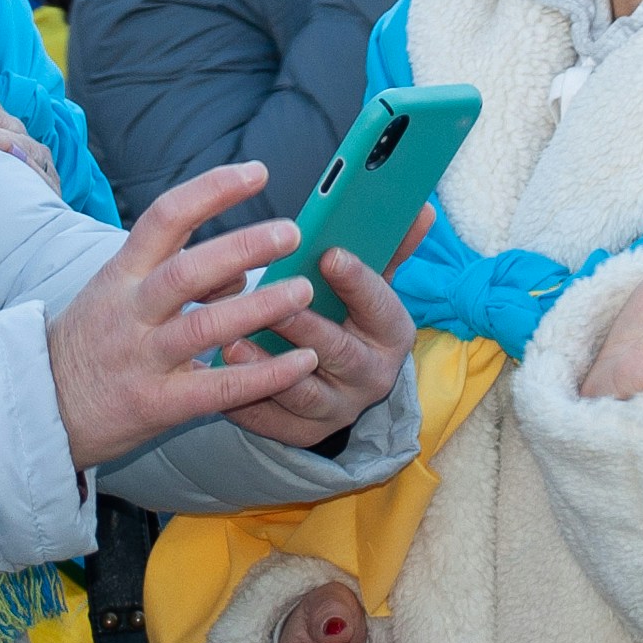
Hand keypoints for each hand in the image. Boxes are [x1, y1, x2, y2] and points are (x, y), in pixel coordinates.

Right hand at [46, 163, 332, 467]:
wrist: (40, 406)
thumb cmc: (90, 343)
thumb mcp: (116, 293)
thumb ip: (175, 274)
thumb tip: (243, 268)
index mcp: (121, 275)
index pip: (165, 218)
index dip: (211, 190)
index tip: (257, 172)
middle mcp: (131, 312)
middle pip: (189, 270)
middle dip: (244, 247)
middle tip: (292, 232)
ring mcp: (142, 359)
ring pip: (206, 328)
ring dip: (261, 307)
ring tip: (304, 291)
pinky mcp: (156, 404)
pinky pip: (219, 388)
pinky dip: (266, 374)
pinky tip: (303, 360)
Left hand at [220, 205, 429, 447]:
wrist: (339, 386)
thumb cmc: (347, 317)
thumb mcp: (371, 286)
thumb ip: (389, 246)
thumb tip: (422, 209)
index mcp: (391, 332)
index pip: (380, 305)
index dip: (357, 280)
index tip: (329, 254)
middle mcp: (371, 376)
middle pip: (338, 351)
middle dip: (303, 325)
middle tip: (268, 301)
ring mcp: (337, 409)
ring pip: (302, 392)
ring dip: (266, 368)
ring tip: (232, 341)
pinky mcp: (302, 433)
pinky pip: (272, 421)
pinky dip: (246, 402)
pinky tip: (219, 378)